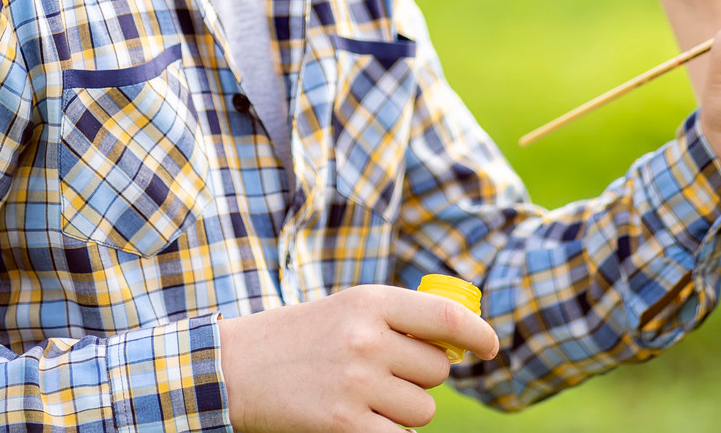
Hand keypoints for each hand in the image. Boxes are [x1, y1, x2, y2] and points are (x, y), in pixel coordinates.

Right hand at [219, 285, 499, 432]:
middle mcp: (367, 339)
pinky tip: (360, 424)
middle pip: (436, 372)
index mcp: (369, 301)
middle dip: (417, 379)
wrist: (231, 368)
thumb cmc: (296, 340)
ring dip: (402, 413)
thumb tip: (456, 345)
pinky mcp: (342, 425)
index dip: (476, 334)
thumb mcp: (345, 311)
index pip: (445, 316)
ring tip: (360, 398)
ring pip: (422, 410)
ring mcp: (356, 383)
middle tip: (378, 376)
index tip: (489, 347)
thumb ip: (396, 321)